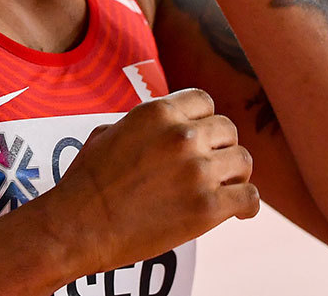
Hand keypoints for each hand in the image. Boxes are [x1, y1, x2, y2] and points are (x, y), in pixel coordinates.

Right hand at [39, 88, 259, 273]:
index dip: (204, 120)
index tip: (202, 138)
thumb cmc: (86, 183)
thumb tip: (159, 127)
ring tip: (226, 189)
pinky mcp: (208, 206)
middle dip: (221, 148)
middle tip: (214, 167)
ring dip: (236, 175)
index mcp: (158, 112)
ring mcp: (197, 170)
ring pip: (243, 161)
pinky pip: (249, 197)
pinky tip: (239, 211)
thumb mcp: (108, 133)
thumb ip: (142, 125)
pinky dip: (247, 205)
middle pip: (228, 130)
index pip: (204, 101)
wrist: (79, 226)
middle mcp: (182, 135)